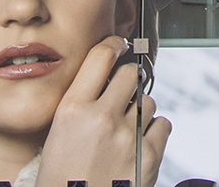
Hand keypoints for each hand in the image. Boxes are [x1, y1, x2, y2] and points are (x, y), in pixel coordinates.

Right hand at [34, 38, 168, 186]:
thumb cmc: (62, 181)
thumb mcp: (56, 138)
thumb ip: (78, 107)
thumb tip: (102, 82)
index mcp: (72, 111)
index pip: (100, 57)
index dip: (112, 45)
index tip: (117, 44)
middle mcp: (101, 118)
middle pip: (129, 75)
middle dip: (127, 82)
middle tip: (121, 95)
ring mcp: (127, 136)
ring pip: (148, 101)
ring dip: (140, 110)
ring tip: (124, 131)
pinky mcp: (148, 154)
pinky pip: (163, 124)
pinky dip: (154, 131)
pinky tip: (139, 143)